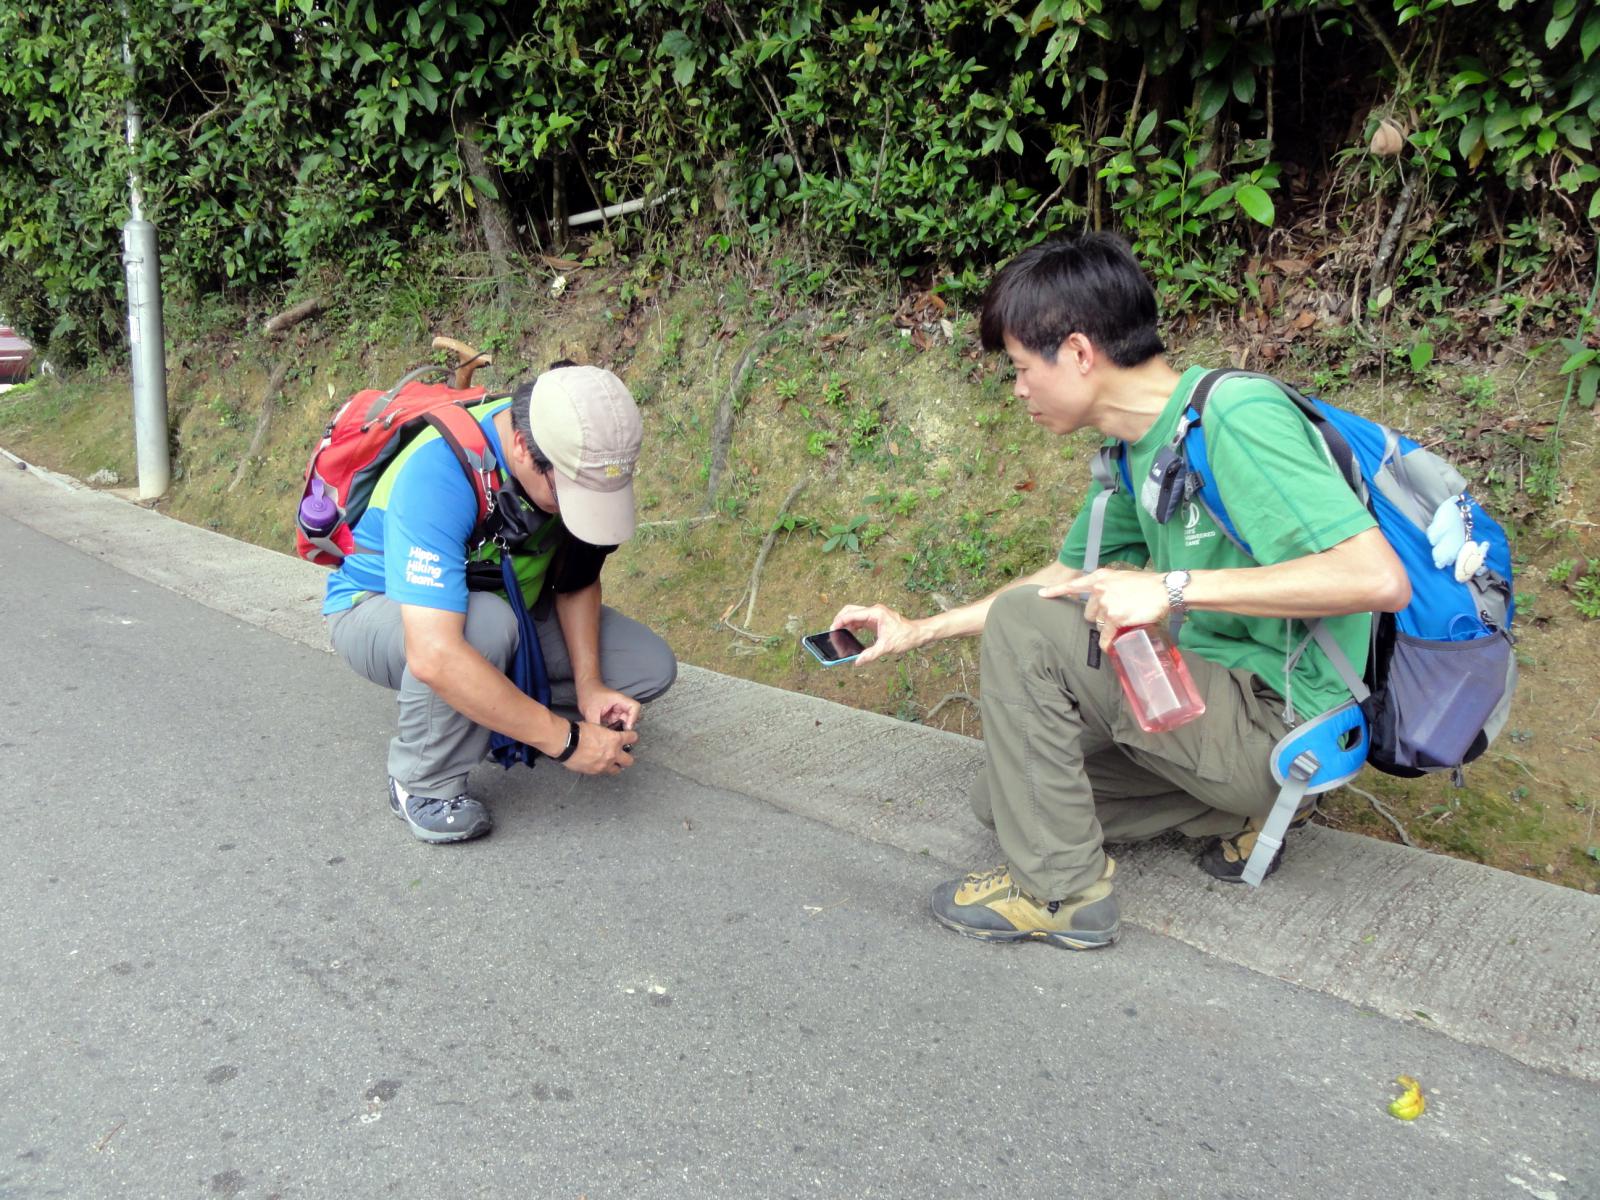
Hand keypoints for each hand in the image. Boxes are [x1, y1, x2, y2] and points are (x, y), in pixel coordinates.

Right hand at [559, 720, 638, 775]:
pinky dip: (602, 768)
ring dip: (615, 765)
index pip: (632, 738)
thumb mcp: (597, 727)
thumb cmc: (579, 732)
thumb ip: (606, 734)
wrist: (567, 743)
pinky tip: (597, 764)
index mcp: (615, 740)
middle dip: (626, 757)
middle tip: (622, 754)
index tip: (630, 738)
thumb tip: (606, 735)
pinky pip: (603, 772)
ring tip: (611, 762)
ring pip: (617, 770)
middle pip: (629, 760)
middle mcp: (613, 754)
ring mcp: (605, 764)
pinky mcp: (595, 771)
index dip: (632, 737)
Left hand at [576, 682, 640, 731]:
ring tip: (610, 734)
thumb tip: (599, 738)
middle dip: (625, 727)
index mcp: (620, 699)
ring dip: (619, 728)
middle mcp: (621, 705)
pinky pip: (617, 723)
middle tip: (617, 735)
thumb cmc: (589, 694)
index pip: (634, 707)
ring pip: (624, 722)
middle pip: (631, 717)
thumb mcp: (591, 711)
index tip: (626, 728)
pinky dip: (613, 728)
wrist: (585, 688)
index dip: (633, 718)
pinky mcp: (613, 715)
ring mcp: (618, 710)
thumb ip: (596, 725)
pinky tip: (606, 732)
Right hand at [827, 602, 921, 666]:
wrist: (918, 634)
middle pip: (851, 610)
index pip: (853, 614)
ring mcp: (875, 614)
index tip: (832, 629)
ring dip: (846, 622)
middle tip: (833, 630)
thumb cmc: (905, 637)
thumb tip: (858, 661)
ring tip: (839, 633)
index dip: (840, 621)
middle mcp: (874, 611)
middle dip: (840, 619)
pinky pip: (860, 620)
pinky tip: (850, 633)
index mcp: (875, 613)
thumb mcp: (887, 647)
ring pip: (855, 614)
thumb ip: (871, 654)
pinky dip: (853, 625)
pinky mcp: (876, 620)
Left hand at [1048, 568, 1169, 632]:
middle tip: (1115, 614)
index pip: (1073, 585)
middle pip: (1088, 612)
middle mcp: (1100, 589)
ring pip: (1098, 624)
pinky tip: (1110, 645)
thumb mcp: (1121, 578)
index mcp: (1100, 577)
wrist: (1164, 589)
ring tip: (1124, 619)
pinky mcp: (1115, 618)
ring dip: (1108, 626)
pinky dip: (1108, 642)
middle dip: (1099, 617)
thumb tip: (1101, 600)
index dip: (1055, 590)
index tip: (1041, 594)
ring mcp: (1107, 604)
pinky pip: (1106, 635)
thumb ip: (1107, 587)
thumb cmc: (1146, 584)